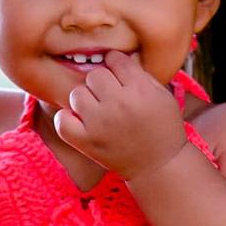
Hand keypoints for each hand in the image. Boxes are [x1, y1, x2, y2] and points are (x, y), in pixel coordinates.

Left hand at [53, 51, 185, 179]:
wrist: (160, 166)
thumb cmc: (163, 129)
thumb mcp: (162, 95)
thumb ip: (140, 74)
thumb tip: (117, 58)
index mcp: (139, 90)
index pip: (115, 59)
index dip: (117, 66)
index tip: (120, 77)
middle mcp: (118, 104)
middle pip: (95, 75)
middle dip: (102, 83)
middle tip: (110, 97)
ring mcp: (100, 124)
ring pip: (77, 94)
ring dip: (85, 100)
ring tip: (97, 111)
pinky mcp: (87, 143)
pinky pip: (62, 121)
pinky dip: (66, 119)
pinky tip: (78, 121)